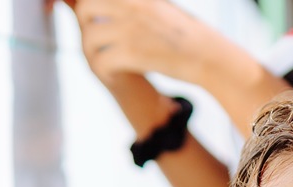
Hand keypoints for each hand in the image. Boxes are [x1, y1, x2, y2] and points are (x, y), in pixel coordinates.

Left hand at [69, 0, 211, 85]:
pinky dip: (104, 70)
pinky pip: (101, 61)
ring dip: (93, 52)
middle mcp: (131, 6)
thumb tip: (120, 6)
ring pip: (90, 38)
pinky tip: (113, 74)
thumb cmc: (187, 33)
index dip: (91, 8)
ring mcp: (130, 29)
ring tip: (103, 60)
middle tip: (97, 41)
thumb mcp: (160, 6)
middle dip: (85, 26)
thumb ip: (138, 4)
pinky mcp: (133, 54)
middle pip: (85, 9)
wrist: (208, 55)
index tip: (95, 20)